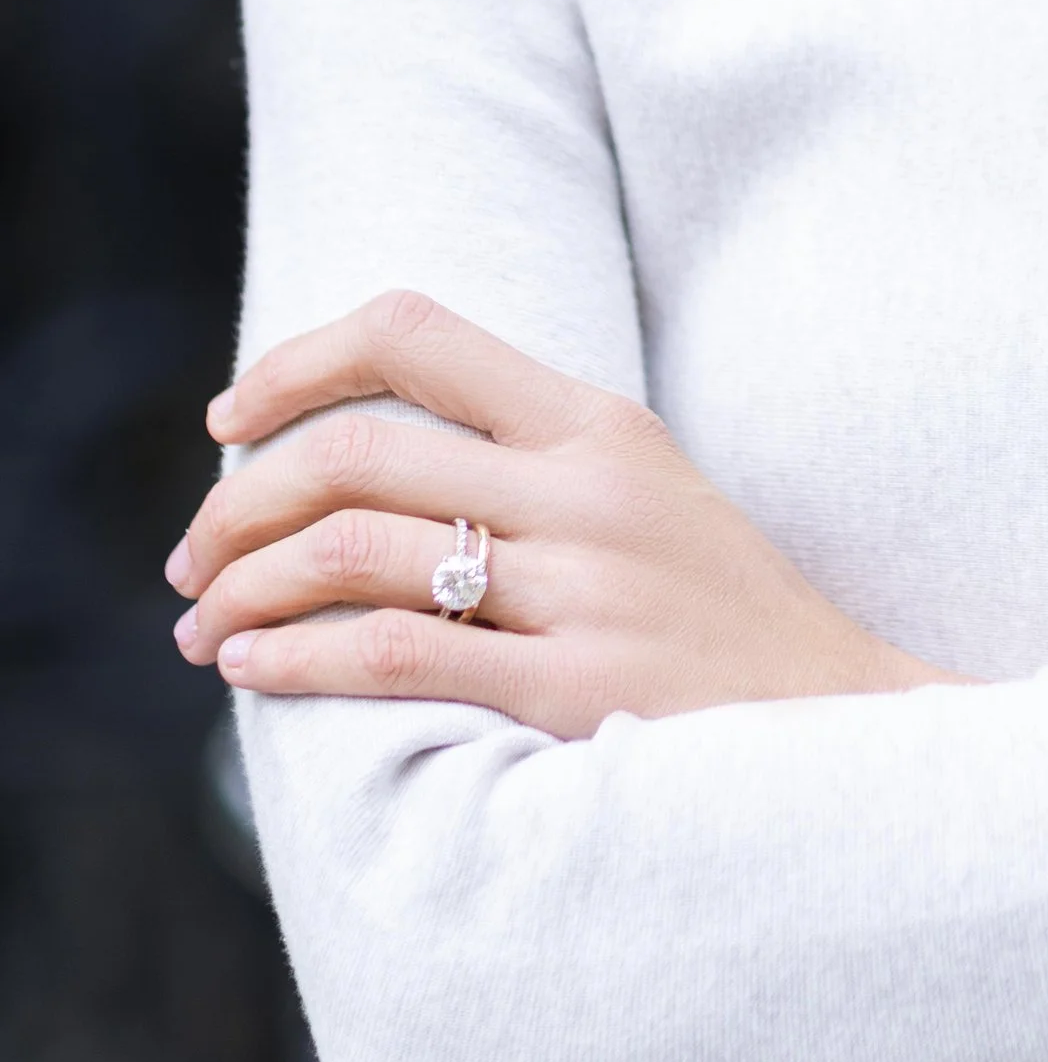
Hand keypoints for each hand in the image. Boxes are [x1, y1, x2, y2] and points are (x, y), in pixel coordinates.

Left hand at [167, 290, 957, 736]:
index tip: (229, 415)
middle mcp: (586, 490)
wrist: (843, 728)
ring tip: (204, 627)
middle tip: (191, 558)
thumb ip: (525, 459)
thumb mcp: (644, 494)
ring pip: (356, 548)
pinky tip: (253, 670)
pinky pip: (391, 654)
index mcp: (599, 423)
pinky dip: (295, 657)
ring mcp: (582, 589)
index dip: (295, 361)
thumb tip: (357, 458)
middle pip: (357, 448)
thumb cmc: (721, 617)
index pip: (414, 332)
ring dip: (247, 586)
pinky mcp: (572, 688)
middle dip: (239, 502)